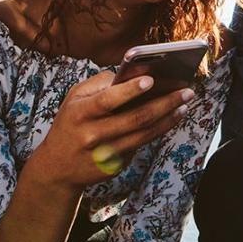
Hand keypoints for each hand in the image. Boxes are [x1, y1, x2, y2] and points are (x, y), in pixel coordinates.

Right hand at [32, 71, 190, 188]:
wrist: (57, 168)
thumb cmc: (70, 124)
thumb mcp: (74, 100)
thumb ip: (99, 85)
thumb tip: (132, 73)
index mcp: (81, 113)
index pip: (107, 100)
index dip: (129, 90)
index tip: (151, 79)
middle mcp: (93, 134)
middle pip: (135, 118)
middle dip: (164, 103)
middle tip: (186, 91)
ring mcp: (106, 153)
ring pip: (144, 134)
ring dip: (168, 118)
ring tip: (184, 103)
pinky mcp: (116, 165)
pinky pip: (142, 144)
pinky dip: (159, 129)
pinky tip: (172, 117)